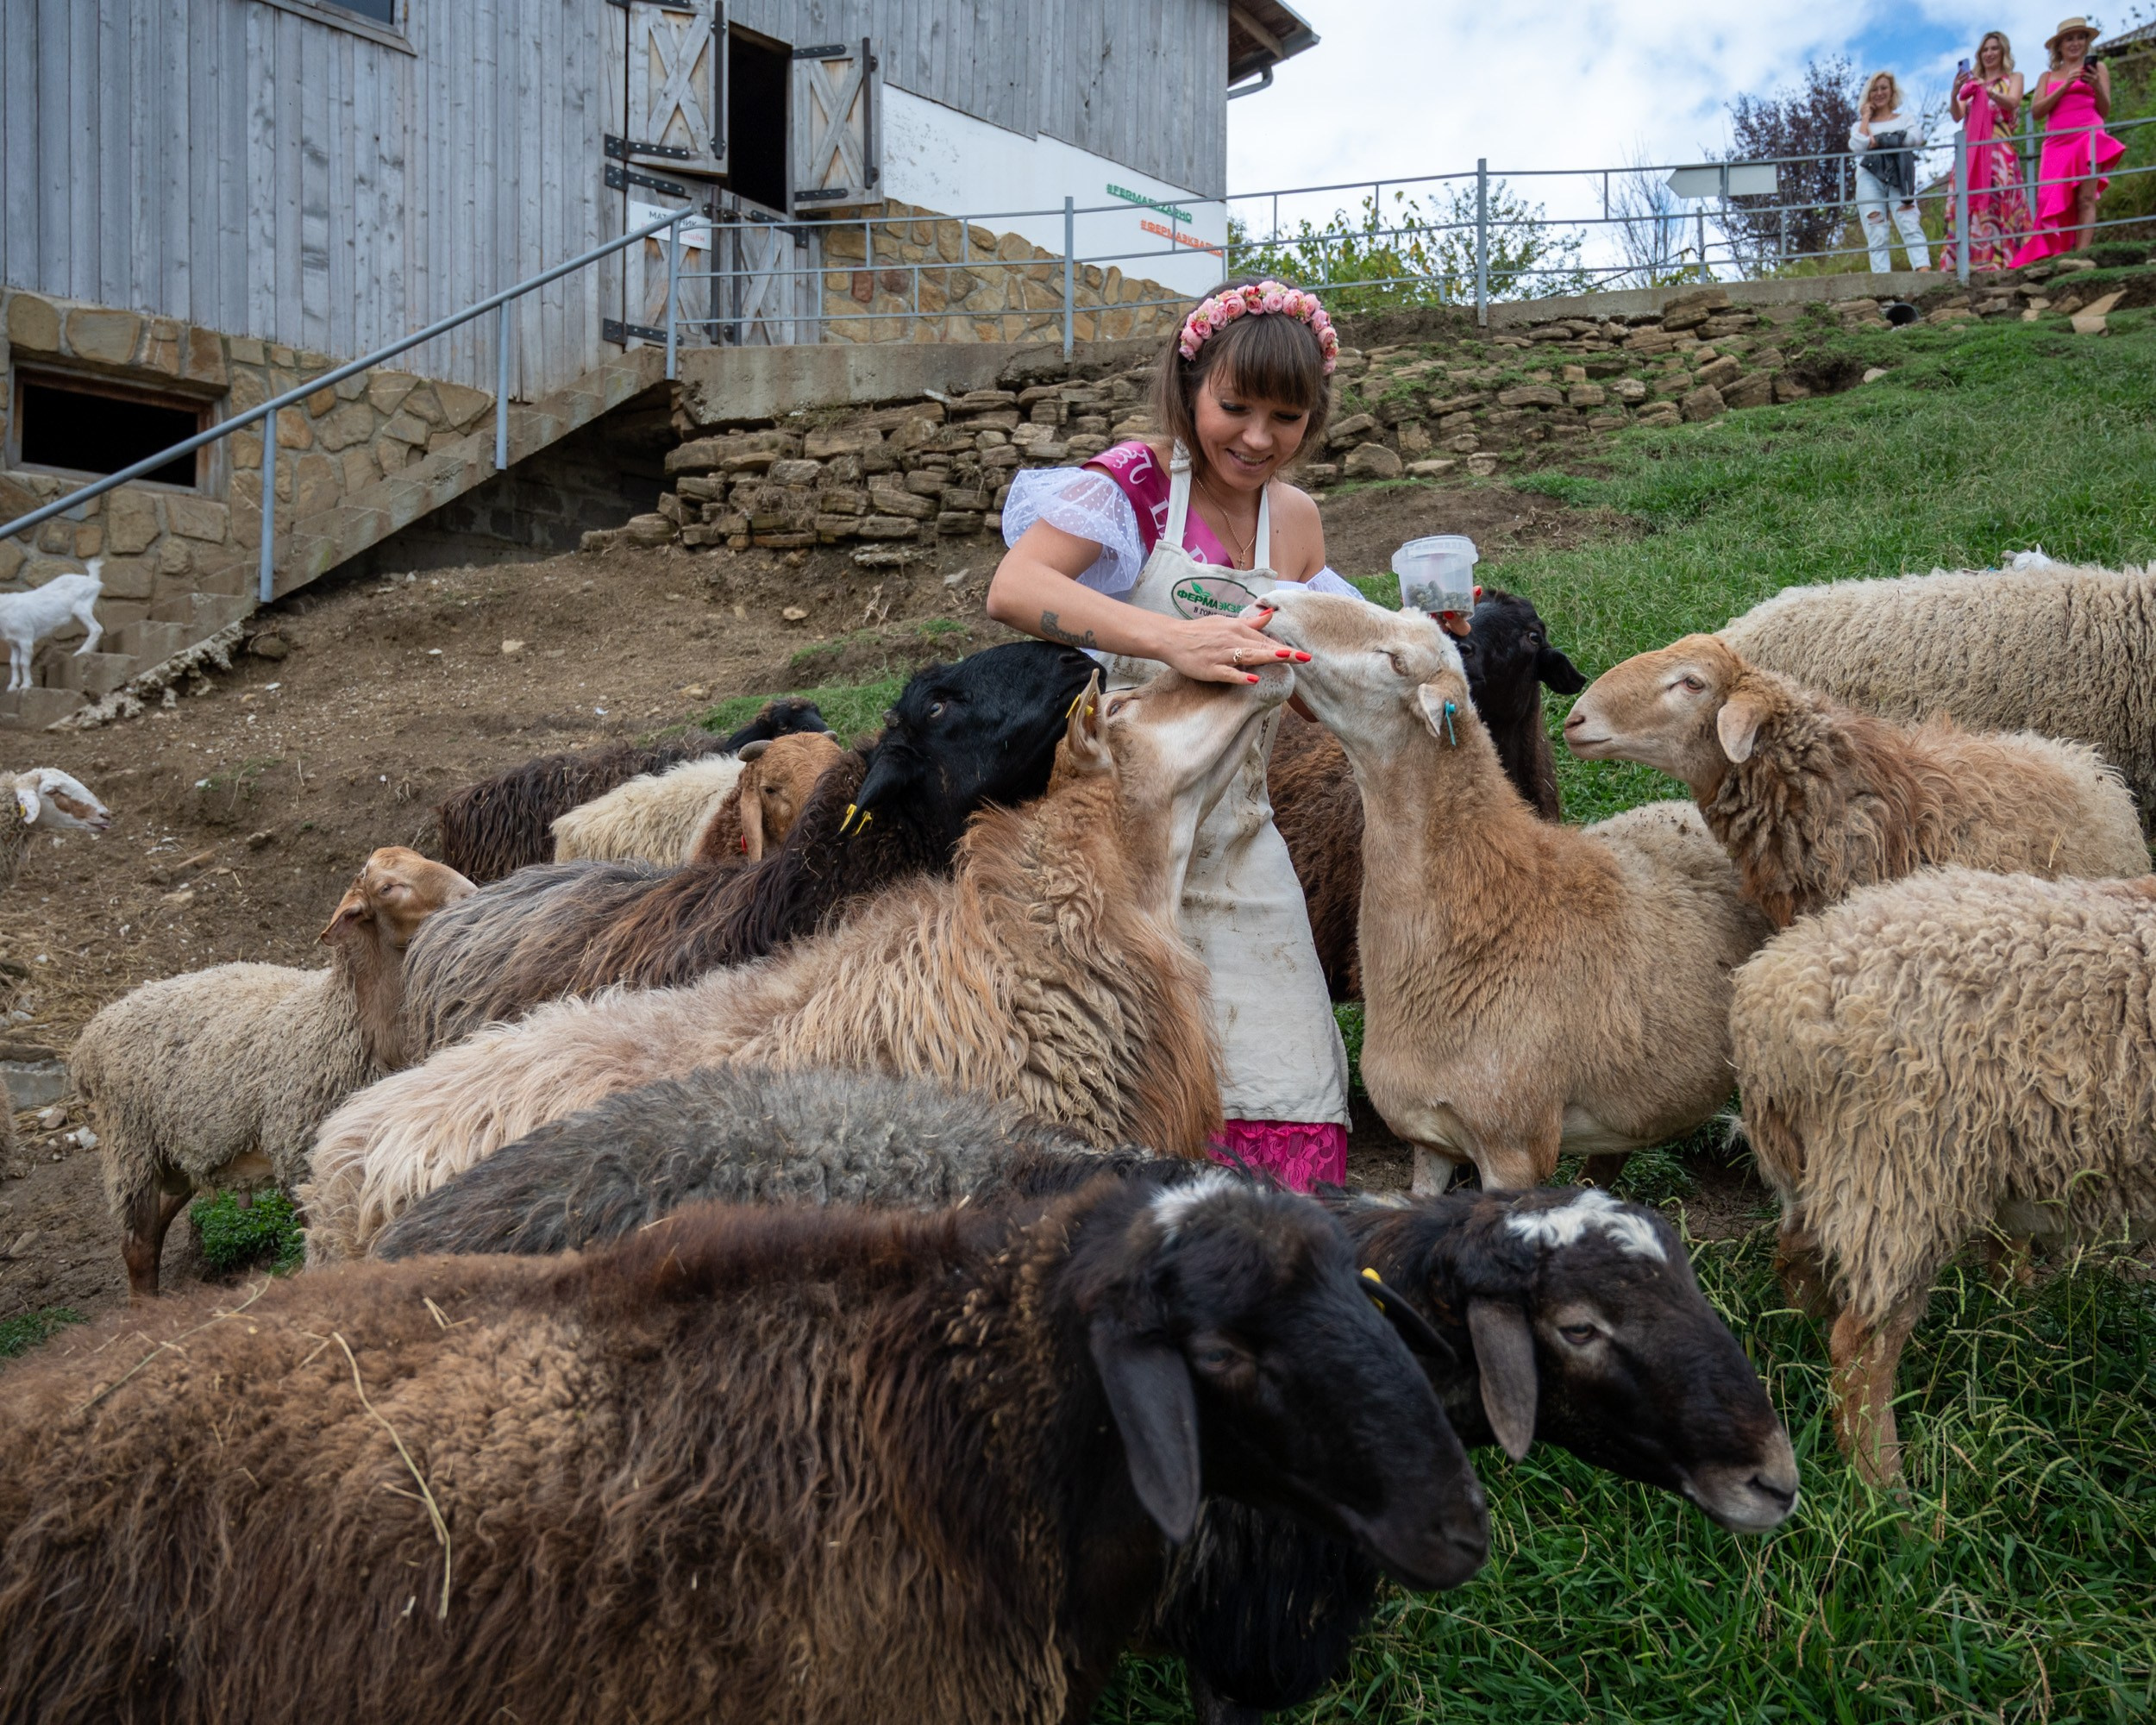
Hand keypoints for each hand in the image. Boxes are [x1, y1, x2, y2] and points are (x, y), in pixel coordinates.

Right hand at [1155, 606, 1308, 685]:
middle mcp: (1232, 640)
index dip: (1284, 648)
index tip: (1302, 655)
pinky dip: (1240, 675)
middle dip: (1285, 653)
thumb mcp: (1225, 622)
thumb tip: (1269, 615)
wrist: (1172, 638)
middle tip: (1306, 658)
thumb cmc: (1200, 631)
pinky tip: (1253, 679)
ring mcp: (1221, 655)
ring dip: (1268, 657)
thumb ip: (1249, 623)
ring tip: (1287, 658)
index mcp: (1237, 629)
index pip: (1265, 639)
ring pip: (1248, 656)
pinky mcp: (1211, 669)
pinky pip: (1228, 673)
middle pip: (1262, 647)